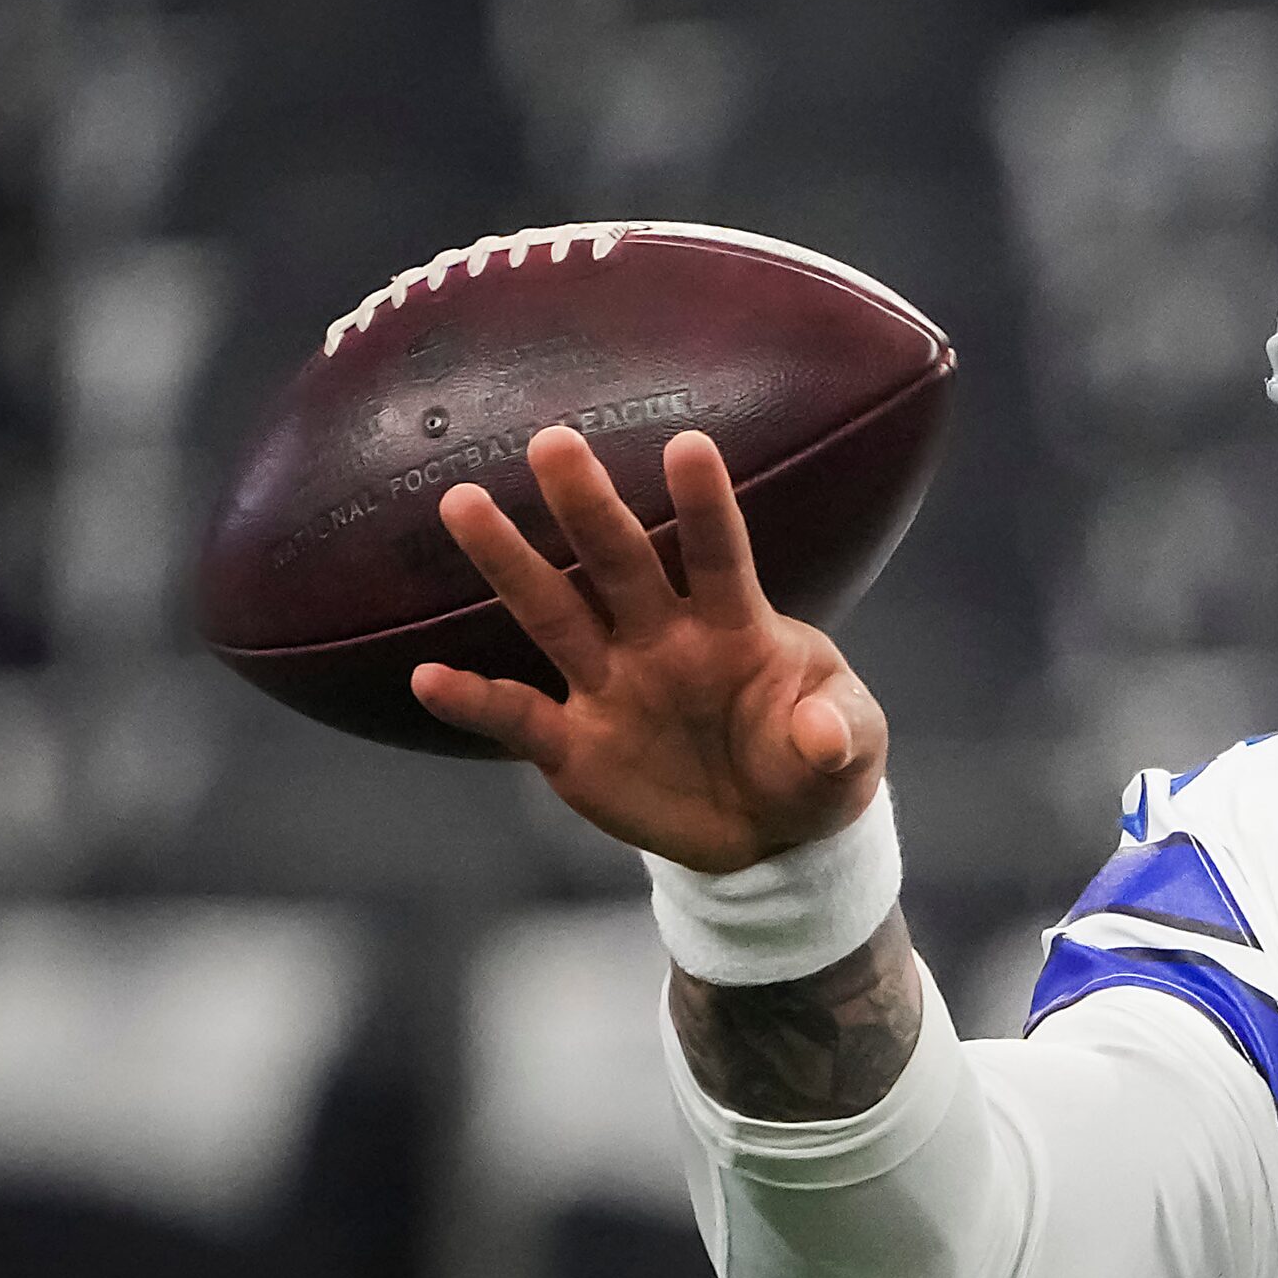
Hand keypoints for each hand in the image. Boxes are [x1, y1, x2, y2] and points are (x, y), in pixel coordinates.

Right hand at [412, 425, 885, 873]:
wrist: (771, 835)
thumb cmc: (812, 760)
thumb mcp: (849, 749)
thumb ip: (839, 733)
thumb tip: (821, 734)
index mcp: (736, 624)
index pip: (718, 554)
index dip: (704, 506)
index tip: (688, 444)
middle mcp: (663, 637)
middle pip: (620, 561)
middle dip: (588, 505)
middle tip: (553, 442)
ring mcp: (612, 685)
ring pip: (553, 613)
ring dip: (510, 562)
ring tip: (465, 503)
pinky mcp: (575, 746)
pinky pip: (517, 717)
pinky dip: (474, 701)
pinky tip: (429, 678)